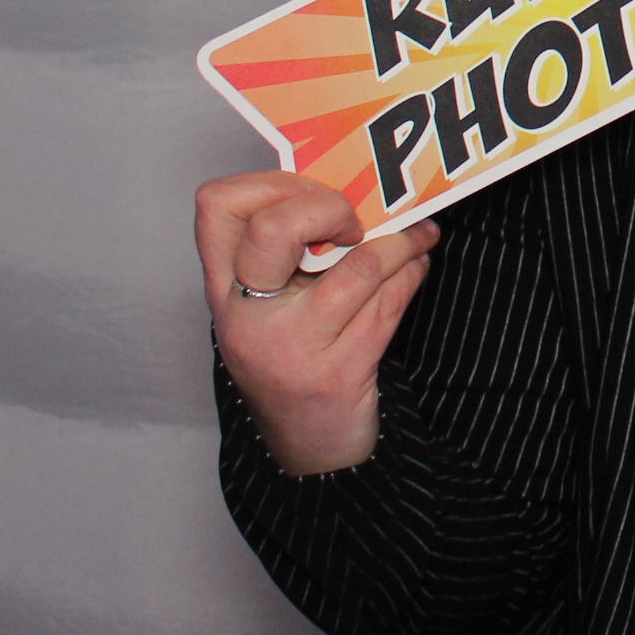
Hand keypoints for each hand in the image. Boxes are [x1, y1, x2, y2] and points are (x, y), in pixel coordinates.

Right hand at [195, 171, 437, 476]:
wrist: (309, 453)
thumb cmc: (292, 362)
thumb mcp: (267, 309)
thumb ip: (285, 253)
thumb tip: (346, 181)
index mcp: (223, 292)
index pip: (217, 208)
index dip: (269, 184)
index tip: (308, 194)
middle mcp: (247, 319)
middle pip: (274, 229)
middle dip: (326, 207)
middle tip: (353, 221)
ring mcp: (292, 349)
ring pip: (357, 265)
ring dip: (400, 242)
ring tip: (415, 234)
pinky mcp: (339, 373)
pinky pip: (388, 302)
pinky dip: (412, 272)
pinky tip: (417, 265)